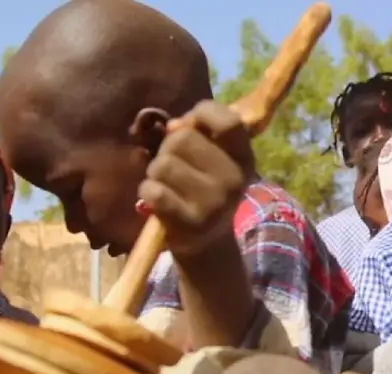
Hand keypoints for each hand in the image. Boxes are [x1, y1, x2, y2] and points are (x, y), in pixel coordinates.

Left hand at [138, 100, 254, 257]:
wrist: (207, 241)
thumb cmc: (203, 187)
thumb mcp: (213, 158)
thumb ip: (196, 132)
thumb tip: (172, 126)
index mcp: (244, 158)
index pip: (229, 121)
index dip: (203, 113)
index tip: (191, 125)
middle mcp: (235, 180)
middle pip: (182, 138)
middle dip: (168, 149)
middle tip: (176, 166)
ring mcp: (214, 203)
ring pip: (163, 164)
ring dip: (156, 172)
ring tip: (168, 185)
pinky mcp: (192, 223)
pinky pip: (153, 190)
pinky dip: (148, 192)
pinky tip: (159, 201)